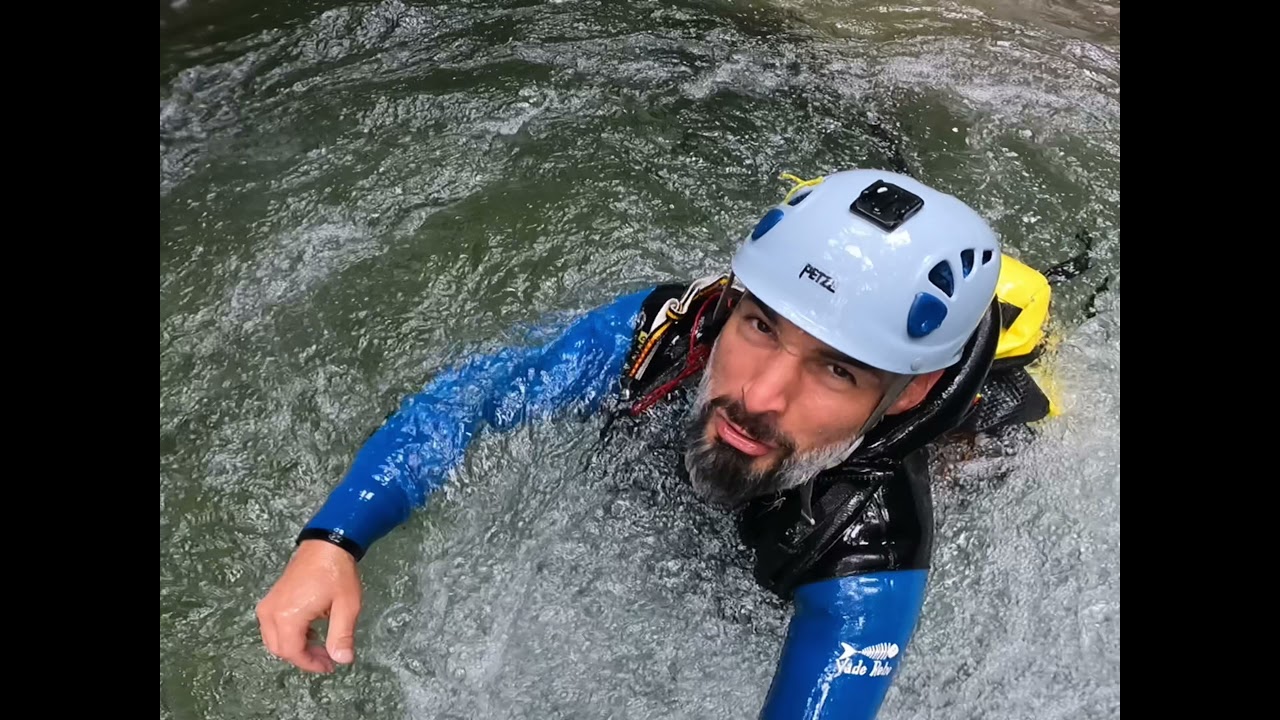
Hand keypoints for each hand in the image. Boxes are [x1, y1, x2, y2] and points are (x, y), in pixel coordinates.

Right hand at [256, 539, 361, 672]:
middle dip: (304, 657)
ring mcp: (268, 604)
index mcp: (288, 616)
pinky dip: (290, 634)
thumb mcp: (346, 606)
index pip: (293, 652)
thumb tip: (342, 660)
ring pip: (274, 639)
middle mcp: (271, 612)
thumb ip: (342, 635)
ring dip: (296, 647)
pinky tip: (311, 632)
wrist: (326, 543)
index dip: (310, 664)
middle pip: (280, 648)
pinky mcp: (271, 598)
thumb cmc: (337, 573)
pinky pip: (273, 626)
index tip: (329, 666)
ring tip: (322, 646)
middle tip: (327, 658)